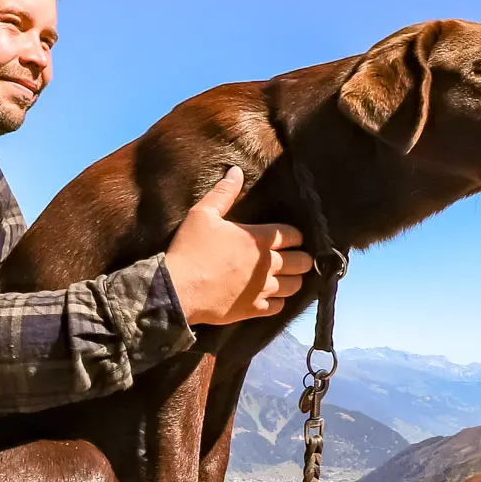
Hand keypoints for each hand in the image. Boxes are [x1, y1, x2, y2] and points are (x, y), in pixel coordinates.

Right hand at [164, 167, 313, 326]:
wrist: (177, 289)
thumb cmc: (190, 249)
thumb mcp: (202, 214)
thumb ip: (223, 193)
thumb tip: (236, 171)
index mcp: (258, 239)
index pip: (293, 235)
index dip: (295, 235)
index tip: (291, 237)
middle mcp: (267, 265)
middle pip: (302, 261)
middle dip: (302, 257)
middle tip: (295, 256)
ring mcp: (262, 289)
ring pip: (295, 286)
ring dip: (294, 279)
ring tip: (288, 276)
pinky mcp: (253, 310)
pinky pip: (279, 307)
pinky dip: (279, 301)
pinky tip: (272, 296)